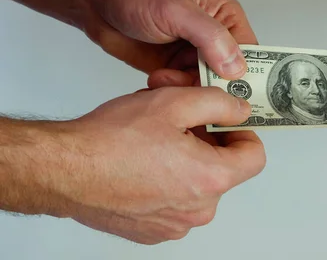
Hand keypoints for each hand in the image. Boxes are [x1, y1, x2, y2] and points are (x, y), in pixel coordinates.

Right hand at [51, 86, 265, 243]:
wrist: (63, 170)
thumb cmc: (111, 141)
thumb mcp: (174, 103)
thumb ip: (218, 103)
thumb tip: (238, 109)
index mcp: (211, 179)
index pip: (255, 157)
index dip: (243, 133)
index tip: (226, 122)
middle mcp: (198, 210)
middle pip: (223, 170)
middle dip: (207, 141)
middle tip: (180, 122)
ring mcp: (175, 224)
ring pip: (197, 185)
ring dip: (185, 160)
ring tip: (156, 140)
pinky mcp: (153, 231)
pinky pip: (175, 202)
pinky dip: (167, 181)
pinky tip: (143, 163)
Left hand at [77, 0, 255, 85]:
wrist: (95, 0)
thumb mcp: (176, 10)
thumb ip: (210, 37)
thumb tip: (237, 68)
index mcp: (226, 17)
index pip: (250, 53)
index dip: (247, 76)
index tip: (238, 97)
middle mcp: (216, 38)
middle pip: (230, 76)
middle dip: (213, 86)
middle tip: (193, 89)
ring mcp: (194, 55)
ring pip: (206, 87)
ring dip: (188, 88)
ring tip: (164, 77)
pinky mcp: (175, 69)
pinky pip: (185, 90)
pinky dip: (173, 91)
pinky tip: (156, 80)